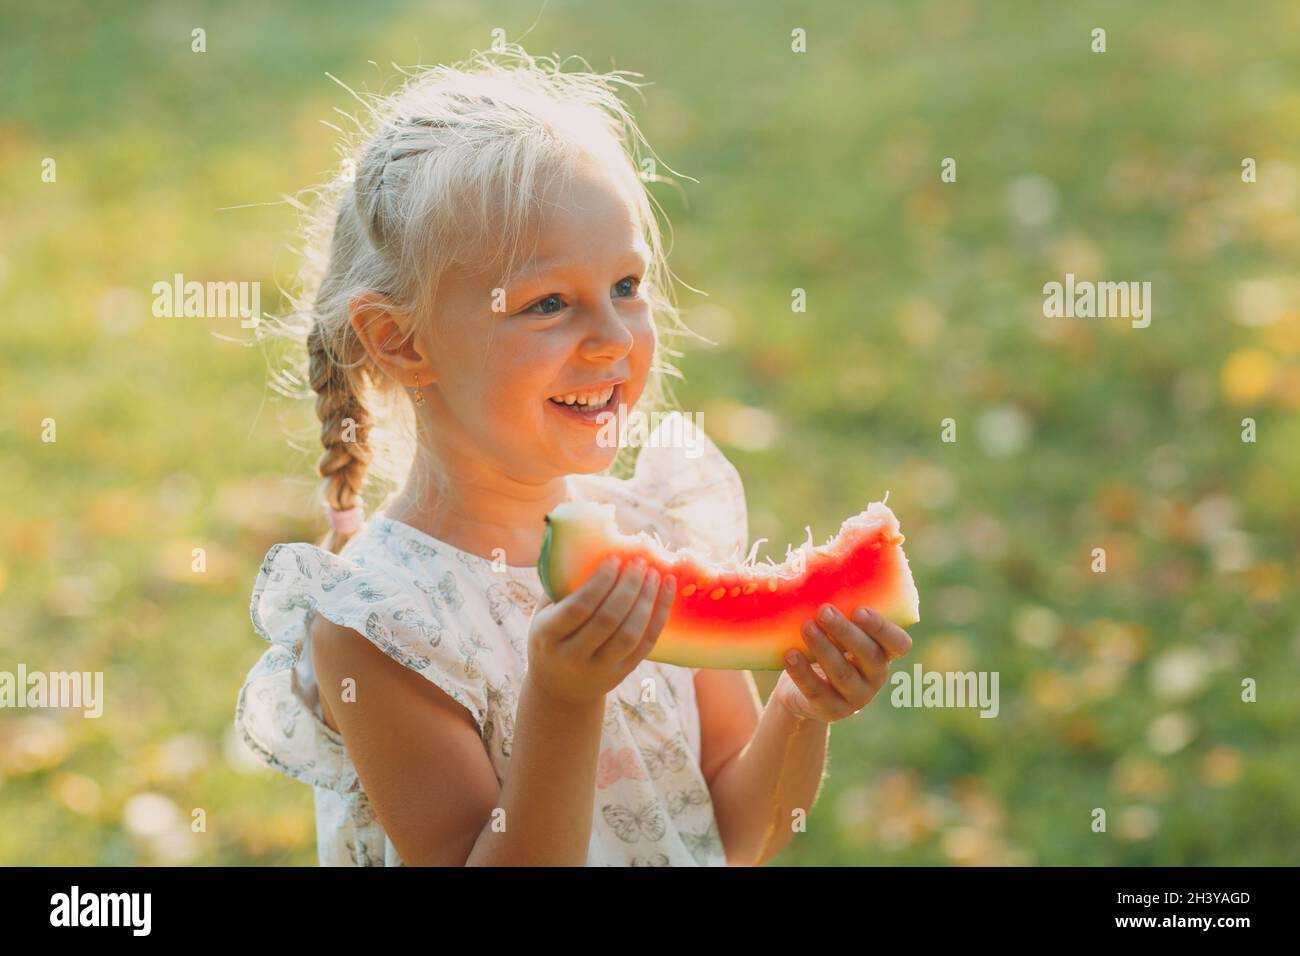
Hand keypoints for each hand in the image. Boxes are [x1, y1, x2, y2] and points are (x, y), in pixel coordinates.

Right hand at [526, 556, 675, 705]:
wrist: (559, 689)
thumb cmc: (552, 637)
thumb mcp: (544, 614)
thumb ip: (561, 585)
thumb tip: (587, 544)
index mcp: (547, 636)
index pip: (578, 607)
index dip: (600, 582)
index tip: (615, 559)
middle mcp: (572, 656)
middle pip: (608, 620)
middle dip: (628, 587)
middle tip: (639, 562)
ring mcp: (599, 669)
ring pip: (629, 634)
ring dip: (646, 600)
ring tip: (654, 574)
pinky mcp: (621, 674)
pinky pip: (646, 644)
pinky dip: (659, 615)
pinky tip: (666, 590)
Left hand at [770, 604, 912, 722]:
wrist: (801, 692)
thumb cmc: (824, 649)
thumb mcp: (835, 633)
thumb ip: (839, 611)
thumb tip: (819, 568)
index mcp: (883, 654)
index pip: (899, 644)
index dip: (883, 628)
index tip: (860, 610)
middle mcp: (875, 677)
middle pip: (869, 655)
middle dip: (846, 632)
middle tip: (824, 610)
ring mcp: (855, 698)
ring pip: (843, 674)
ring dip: (823, 648)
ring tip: (806, 626)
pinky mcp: (832, 711)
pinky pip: (817, 691)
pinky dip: (802, 672)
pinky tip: (790, 655)